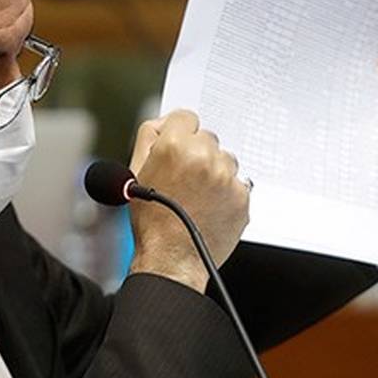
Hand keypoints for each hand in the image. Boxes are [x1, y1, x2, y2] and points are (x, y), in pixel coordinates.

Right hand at [126, 110, 249, 292]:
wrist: (172, 259)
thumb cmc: (152, 222)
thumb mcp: (135, 173)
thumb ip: (148, 138)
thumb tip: (163, 123)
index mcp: (174, 147)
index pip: (186, 117)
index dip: (180, 133)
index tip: (180, 146)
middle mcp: (204, 157)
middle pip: (207, 138)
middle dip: (197, 153)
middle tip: (185, 179)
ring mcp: (226, 177)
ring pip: (225, 159)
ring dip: (215, 172)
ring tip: (198, 195)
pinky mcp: (242, 196)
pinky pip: (238, 182)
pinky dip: (227, 192)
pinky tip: (210, 207)